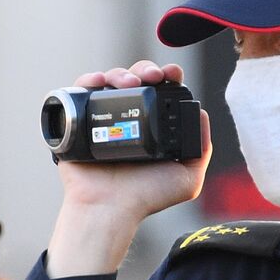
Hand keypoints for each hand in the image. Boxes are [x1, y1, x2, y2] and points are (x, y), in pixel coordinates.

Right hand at [46, 60, 212, 277]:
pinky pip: (80, 91)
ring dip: (120, 73)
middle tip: (151, 77)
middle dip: (145, 70)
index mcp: (151, 127)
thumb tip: (201, 112)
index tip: (172, 74)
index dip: (167, 76)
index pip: (160, 91)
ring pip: (110, 82)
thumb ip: (201, 148)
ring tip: (129, 82)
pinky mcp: (77, 121)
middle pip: (135, 80)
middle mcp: (127, 119)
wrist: (110, 209)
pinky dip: (88, 80)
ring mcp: (101, 119)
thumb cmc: (145, 198)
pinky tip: (99, 82)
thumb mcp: (187, 178)